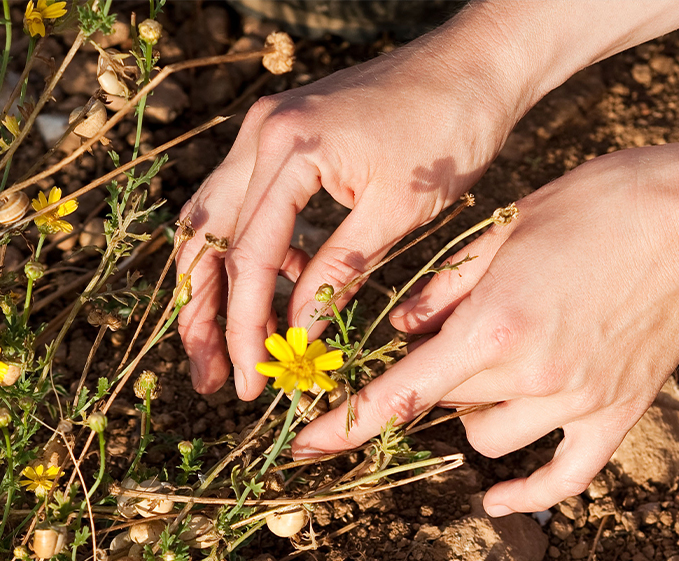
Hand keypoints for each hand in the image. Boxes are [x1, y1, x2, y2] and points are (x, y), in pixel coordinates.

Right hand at [175, 18, 523, 399]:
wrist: (476, 63)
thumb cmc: (449, 132)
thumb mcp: (395, 215)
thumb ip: (336, 276)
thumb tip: (298, 337)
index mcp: (290, 148)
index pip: (249, 257)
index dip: (245, 327)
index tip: (249, 379)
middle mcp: (261, 133)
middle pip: (205, 239)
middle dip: (202, 316)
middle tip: (210, 376)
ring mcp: (264, 131)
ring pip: (211, 223)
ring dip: (211, 288)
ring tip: (218, 347)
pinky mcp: (280, 138)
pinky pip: (244, 205)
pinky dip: (252, 253)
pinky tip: (277, 292)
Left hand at [294, 138, 678, 513]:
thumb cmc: (604, 203)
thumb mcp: (507, 230)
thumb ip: (443, 290)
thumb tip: (398, 332)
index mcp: (492, 327)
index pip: (398, 393)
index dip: (344, 424)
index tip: (304, 447)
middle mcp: (529, 375)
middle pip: (440, 406)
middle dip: (422, 382)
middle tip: (434, 346)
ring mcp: (576, 401)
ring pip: (487, 438)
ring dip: (468, 413)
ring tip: (487, 369)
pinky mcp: (616, 415)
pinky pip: (563, 478)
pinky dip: (527, 491)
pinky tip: (498, 497)